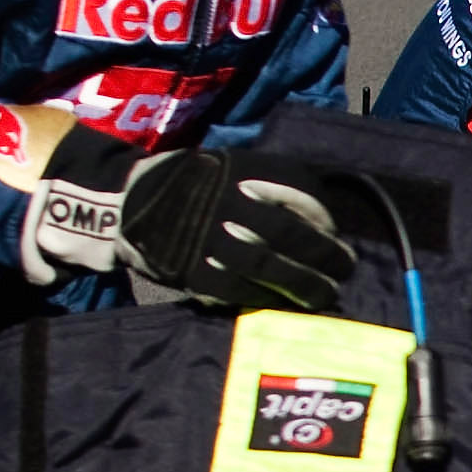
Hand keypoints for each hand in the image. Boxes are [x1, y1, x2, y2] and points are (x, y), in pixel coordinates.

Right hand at [33, 133, 352, 311]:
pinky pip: (237, 290)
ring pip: (266, 266)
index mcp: (237, 170)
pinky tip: (285, 304)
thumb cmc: (190, 186)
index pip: (295, 190)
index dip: (321, 214)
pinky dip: (266, 298)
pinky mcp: (193, 270)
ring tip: (325, 293)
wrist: (127, 201)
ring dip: (302, 284)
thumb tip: (316, 216)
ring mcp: (207, 239)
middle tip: (344, 268)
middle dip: (322, 254)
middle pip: (287, 233)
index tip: (334, 231)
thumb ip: (266, 184)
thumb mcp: (227, 166)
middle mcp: (224, 202)